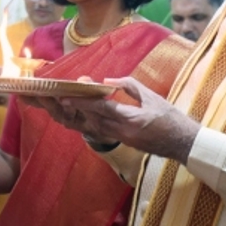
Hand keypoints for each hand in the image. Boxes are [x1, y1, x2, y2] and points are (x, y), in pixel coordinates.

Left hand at [34, 76, 201, 162]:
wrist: (182, 144)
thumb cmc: (170, 118)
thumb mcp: (152, 97)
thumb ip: (128, 87)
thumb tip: (106, 81)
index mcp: (130, 121)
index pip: (101, 110)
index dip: (81, 103)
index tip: (64, 96)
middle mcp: (119, 133)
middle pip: (86, 120)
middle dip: (64, 108)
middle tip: (43, 97)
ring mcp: (117, 139)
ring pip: (85, 126)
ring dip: (66, 114)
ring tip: (46, 102)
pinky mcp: (118, 140)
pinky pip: (93, 130)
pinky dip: (78, 120)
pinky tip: (65, 112)